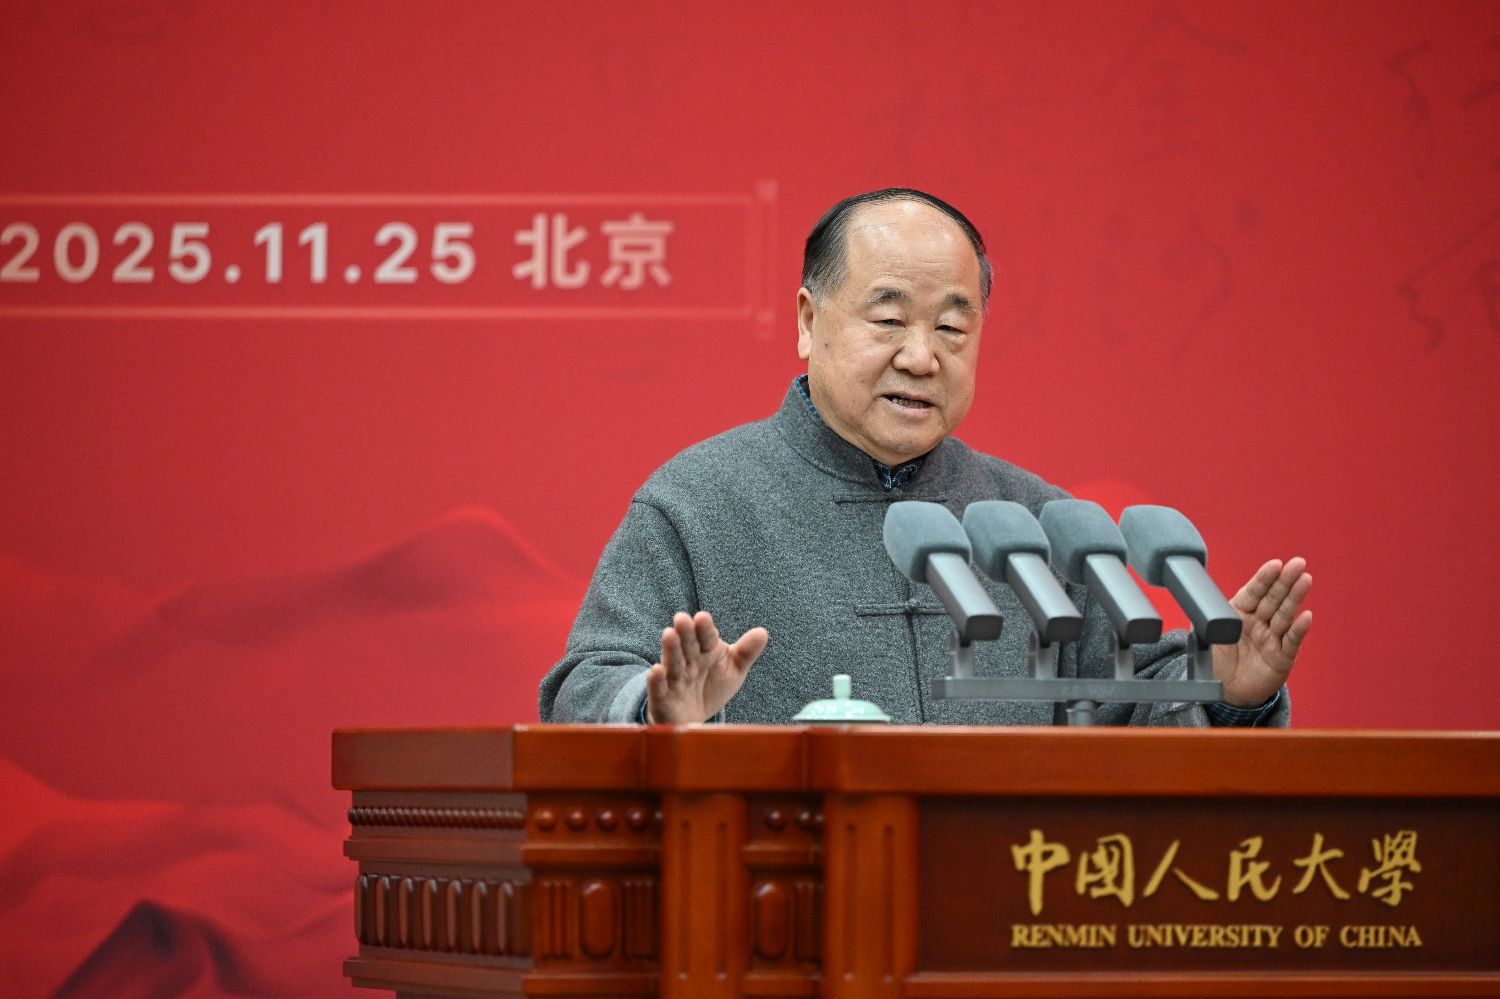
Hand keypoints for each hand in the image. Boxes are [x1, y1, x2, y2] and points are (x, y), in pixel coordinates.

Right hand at [645, 611, 768, 723]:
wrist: (693, 717)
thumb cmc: (713, 686)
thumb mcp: (733, 669)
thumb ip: (746, 652)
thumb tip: (763, 632)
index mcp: (706, 651)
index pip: (706, 637)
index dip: (705, 629)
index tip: (703, 617)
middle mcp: (688, 661)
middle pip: (687, 646)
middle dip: (685, 633)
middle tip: (682, 618)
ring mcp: (673, 678)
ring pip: (672, 662)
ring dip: (670, 649)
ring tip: (669, 634)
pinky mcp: (662, 697)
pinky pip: (658, 688)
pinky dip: (656, 680)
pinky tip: (656, 670)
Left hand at [1212, 557, 1312, 707]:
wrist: (1223, 691)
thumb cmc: (1214, 661)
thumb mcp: (1203, 635)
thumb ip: (1203, 616)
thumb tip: (1194, 597)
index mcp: (1239, 613)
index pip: (1253, 592)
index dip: (1263, 579)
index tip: (1275, 564)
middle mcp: (1259, 622)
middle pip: (1273, 598)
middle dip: (1285, 580)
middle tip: (1298, 563)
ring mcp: (1272, 639)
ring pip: (1285, 615)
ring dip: (1295, 598)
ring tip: (1305, 579)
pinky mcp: (1282, 657)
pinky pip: (1291, 641)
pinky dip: (1298, 629)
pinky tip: (1306, 616)